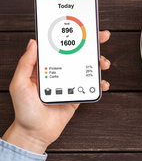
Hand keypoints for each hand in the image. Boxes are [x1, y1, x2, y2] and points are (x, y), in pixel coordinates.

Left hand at [2, 30, 110, 153]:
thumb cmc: (24, 110)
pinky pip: (92, 86)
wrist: (35, 133)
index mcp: (45, 67)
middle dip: (93, 44)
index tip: (82, 27)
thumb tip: (33, 43)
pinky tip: (103, 84)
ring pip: (88, 68)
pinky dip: (100, 84)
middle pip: (79, 54)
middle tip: (103, 37)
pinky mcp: (78, 95)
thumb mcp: (19, 84)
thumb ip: (25, 63)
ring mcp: (70, 83)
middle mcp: (59, 73)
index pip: (61, 47)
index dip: (72, 36)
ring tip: (103, 64)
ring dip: (99, 63)